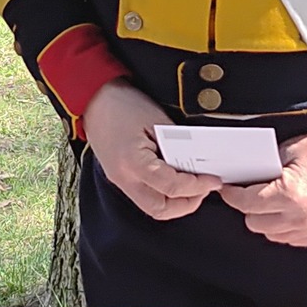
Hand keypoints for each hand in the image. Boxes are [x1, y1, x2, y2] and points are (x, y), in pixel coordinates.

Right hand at [82, 81, 221, 220]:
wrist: (93, 97)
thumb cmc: (122, 103)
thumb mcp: (156, 120)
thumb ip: (177, 145)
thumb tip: (198, 161)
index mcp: (133, 162)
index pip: (171, 187)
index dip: (197, 186)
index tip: (213, 180)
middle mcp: (124, 177)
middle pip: (160, 209)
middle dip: (187, 203)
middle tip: (203, 189)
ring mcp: (119, 179)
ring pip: (152, 207)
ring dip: (175, 202)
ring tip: (191, 187)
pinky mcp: (118, 177)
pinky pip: (144, 196)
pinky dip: (163, 194)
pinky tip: (174, 180)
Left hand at [218, 128, 306, 246]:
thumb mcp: (291, 149)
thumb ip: (267, 167)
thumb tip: (249, 176)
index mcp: (289, 195)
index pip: (247, 203)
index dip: (232, 194)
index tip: (227, 188)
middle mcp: (299, 217)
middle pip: (255, 223)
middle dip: (247, 207)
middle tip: (248, 191)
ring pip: (272, 235)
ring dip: (265, 220)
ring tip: (267, 201)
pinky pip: (291, 239)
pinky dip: (284, 228)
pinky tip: (286, 211)